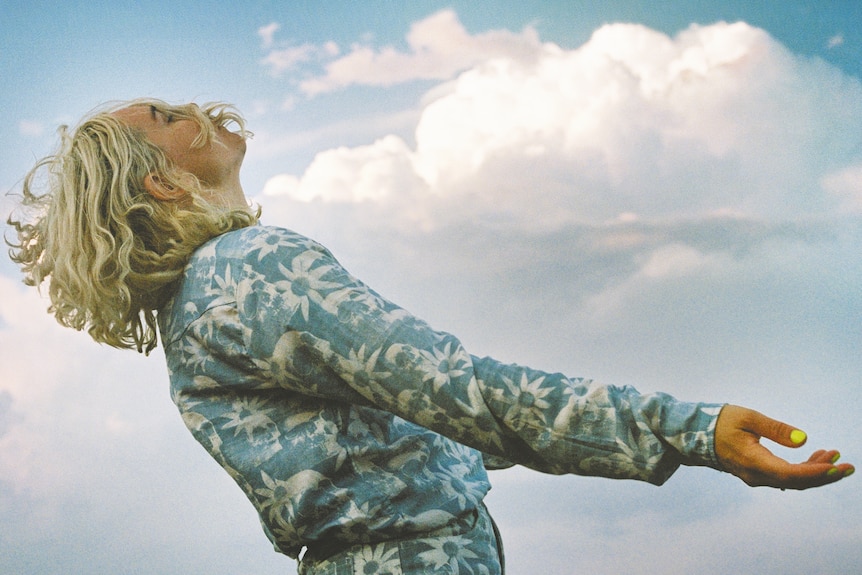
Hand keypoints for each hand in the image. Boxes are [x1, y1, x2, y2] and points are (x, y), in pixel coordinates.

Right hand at [714, 405, 854, 489]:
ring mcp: (757, 478)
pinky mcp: (759, 474)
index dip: (816, 472)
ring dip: (816, 471)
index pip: (791, 474)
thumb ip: (776, 429)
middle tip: (848, 465)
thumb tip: (804, 440)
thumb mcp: (749, 418)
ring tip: (834, 454)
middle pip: (798, 482)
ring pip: (793, 481)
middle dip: (825, 475)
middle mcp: (756, 476)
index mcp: (753, 462)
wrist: (696, 435)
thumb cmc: (721, 422)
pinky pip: (786, 477)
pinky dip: (804, 470)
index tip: (837, 465)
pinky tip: (816, 457)